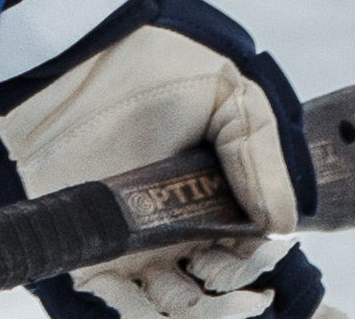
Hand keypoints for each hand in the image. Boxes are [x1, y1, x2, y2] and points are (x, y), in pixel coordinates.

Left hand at [0, 0, 332, 318]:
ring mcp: (140, 251)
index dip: (262, 259)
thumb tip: (283, 225)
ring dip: (200, 312)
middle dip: (235, 298)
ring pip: (180, 311)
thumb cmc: (148, 69)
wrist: (71, 62)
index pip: (251, 253)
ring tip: (200, 284)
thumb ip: (258, 154)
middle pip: (220, 297)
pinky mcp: (97, 259)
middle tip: (217, 266)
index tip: (261, 243)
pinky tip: (153, 295)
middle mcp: (181, 233)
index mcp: (215, 198)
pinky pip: (126, 309)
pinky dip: (142, 314)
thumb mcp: (224, 93)